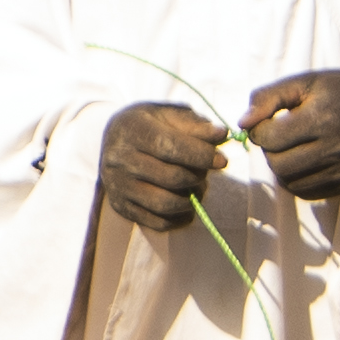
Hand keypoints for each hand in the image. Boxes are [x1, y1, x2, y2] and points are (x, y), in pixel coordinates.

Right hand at [95, 102, 222, 236]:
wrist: (116, 140)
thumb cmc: (150, 125)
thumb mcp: (171, 116)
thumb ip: (196, 126)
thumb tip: (222, 135)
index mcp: (131, 128)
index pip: (169, 146)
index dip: (200, 155)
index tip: (222, 161)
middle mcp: (119, 158)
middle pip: (170, 177)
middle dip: (197, 177)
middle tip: (205, 173)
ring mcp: (117, 186)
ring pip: (164, 204)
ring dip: (191, 200)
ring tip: (196, 188)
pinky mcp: (121, 207)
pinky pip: (158, 223)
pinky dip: (180, 217)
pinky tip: (185, 203)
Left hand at [239, 64, 339, 204]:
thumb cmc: (334, 90)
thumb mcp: (300, 82)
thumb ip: (266, 98)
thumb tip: (243, 124)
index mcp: (322, 118)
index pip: (270, 139)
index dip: (260, 131)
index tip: (268, 122)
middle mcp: (338, 147)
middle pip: (279, 165)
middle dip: (270, 152)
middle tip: (280, 137)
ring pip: (291, 183)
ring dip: (283, 168)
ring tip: (294, 148)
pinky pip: (309, 193)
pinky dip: (299, 180)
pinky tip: (306, 160)